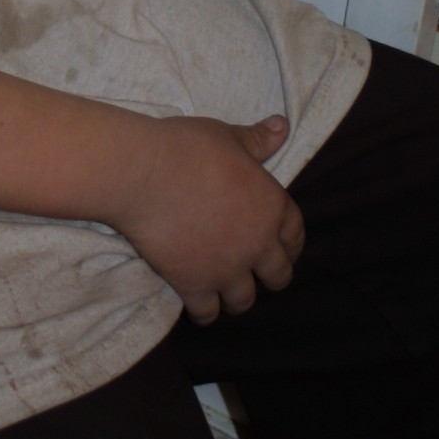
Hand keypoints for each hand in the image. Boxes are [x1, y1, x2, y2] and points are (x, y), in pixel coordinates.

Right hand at [109, 112, 304, 325]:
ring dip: (238, 296)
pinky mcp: (195, 284)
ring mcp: (227, 268)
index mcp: (271, 206)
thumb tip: (284, 125)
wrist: (143, 174)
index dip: (291, 244)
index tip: (283, 249)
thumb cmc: (187, 148)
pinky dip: (205, 312)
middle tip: (255, 272)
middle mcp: (257, 243)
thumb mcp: (227, 137)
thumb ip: (258, 139)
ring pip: (245, 300)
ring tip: (227, 290)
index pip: (295, 235)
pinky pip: (208, 313)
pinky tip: (199, 305)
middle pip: (278, 275)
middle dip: (269, 276)